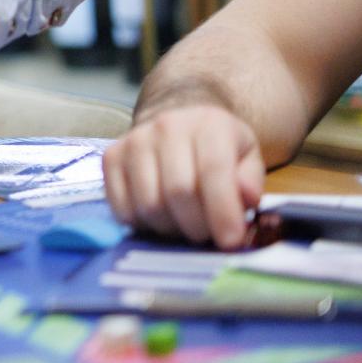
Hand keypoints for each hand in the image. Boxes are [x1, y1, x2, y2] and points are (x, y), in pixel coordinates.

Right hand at [102, 104, 265, 249]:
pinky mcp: (111, 157)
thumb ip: (250, 180)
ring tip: (183, 225)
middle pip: (178, 191)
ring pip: (148, 204)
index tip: (230, 242)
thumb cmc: (216, 147)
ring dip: (169, 228)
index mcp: (208, 124)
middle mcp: (167, 127)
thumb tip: (245, 198)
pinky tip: (158, 218)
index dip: (222, 211)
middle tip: (206, 235)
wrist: (178, 120)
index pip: (213, 171)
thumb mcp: (247, 156)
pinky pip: (121, 207)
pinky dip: (141, 224)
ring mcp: (133, 141)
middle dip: (197, 226)